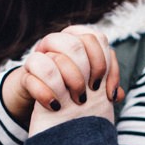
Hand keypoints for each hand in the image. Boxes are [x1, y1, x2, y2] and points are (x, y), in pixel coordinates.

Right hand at [7, 26, 122, 133]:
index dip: (104, 62)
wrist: (39, 100)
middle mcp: (57, 45)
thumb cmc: (69, 92)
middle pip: (74, 44)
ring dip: (69, 78)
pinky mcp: (26, 76)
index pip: (95, 38)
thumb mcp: (89, 90)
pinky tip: (56, 106)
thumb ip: (104, 88)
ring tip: (78, 99)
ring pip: (52, 56)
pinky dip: (46, 92)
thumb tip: (118, 94)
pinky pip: (32, 77)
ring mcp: (39, 58)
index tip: (107, 88)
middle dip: (87, 70)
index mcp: (76, 42)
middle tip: (92, 92)